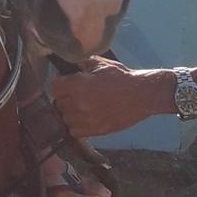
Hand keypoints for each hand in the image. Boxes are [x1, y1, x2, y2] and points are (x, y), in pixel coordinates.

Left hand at [49, 58, 170, 138]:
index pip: (54, 87)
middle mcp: (80, 104)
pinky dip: (76, 126)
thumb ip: (82, 64)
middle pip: (59, 103)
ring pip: (65, 118)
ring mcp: (87, 119)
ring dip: (70, 113)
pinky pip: (75, 131)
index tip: (65, 83)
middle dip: (65, 98)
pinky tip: (84, 118)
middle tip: (75, 94)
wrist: (142, 95)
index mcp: (79, 85)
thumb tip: (71, 66)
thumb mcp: (101, 64)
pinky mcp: (96, 130)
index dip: (59, 84)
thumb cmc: (123, 77)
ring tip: (81, 107)